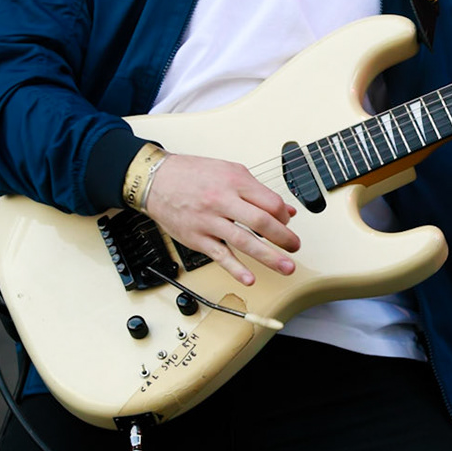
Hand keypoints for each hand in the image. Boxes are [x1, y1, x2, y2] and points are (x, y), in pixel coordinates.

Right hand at [140, 153, 300, 285]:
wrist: (156, 180)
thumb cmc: (193, 174)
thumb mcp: (230, 172)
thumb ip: (258, 192)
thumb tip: (286, 210)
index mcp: (235, 182)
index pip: (270, 202)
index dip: (284, 216)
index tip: (288, 224)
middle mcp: (223, 201)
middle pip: (261, 222)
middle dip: (283, 238)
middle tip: (295, 247)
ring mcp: (209, 221)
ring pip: (244, 242)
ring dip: (268, 257)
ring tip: (286, 267)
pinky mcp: (197, 238)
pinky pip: (220, 256)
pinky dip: (236, 269)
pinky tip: (249, 278)